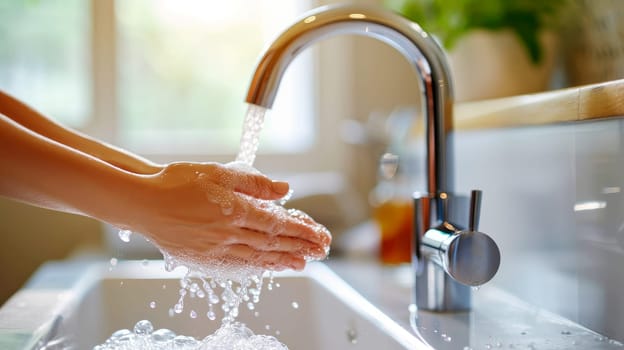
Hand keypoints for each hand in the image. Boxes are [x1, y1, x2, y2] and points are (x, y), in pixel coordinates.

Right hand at [125, 162, 330, 270]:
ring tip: (301, 262)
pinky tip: (267, 267)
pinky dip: (257, 267)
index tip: (319, 234)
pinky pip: (237, 266)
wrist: (143, 203)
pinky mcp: (203, 258)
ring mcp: (216, 249)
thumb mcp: (218, 174)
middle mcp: (229, 233)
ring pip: (257, 257)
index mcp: (235, 210)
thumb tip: (284, 189)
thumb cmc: (177, 183)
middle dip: (299, 246)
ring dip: (282, 260)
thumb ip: (253, 183)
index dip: (301, 230)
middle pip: (272, 243)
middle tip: (320, 250)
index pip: (277, 224)